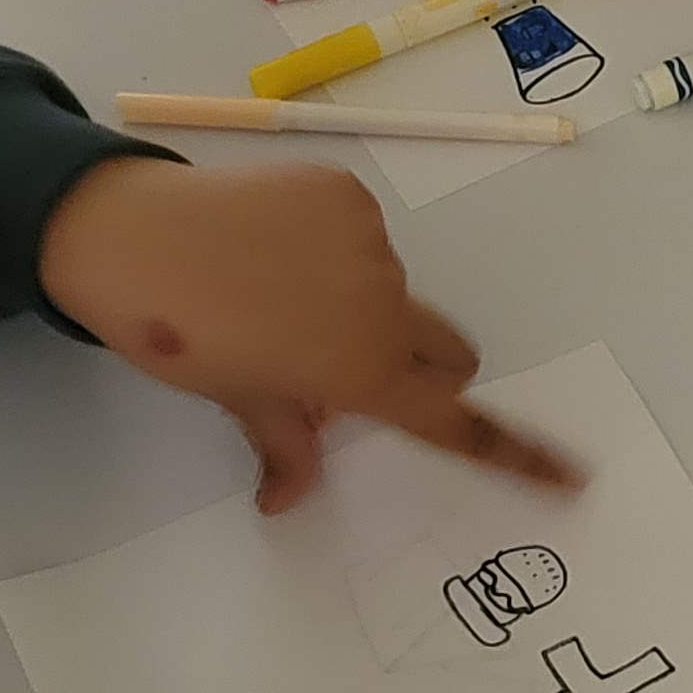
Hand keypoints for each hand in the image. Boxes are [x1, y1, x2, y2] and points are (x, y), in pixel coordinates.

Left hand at [41, 157, 580, 510]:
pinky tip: (270, 245)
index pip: (453, 422)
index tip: (573, 478)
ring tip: (275, 292)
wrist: (119, 233)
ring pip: (395, 292)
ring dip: (361, 304)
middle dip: (420, 369)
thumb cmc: (172, 333)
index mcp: (359, 371)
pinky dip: (334, 249)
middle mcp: (383, 307)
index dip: (517, 455)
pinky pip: (364, 236)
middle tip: (345, 368)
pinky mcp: (346, 193)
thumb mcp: (232, 397)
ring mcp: (370, 243)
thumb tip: (288, 499)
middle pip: (446, 352)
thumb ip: (283, 443)